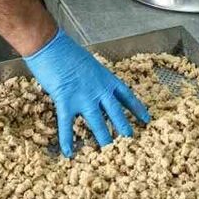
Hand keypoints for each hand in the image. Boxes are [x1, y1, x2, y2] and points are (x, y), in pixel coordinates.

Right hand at [23, 29, 151, 156]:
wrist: (52, 46)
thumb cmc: (68, 51)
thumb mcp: (90, 64)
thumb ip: (95, 79)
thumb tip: (94, 86)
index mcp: (106, 79)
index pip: (127, 96)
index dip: (137, 109)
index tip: (146, 119)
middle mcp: (99, 89)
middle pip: (116, 113)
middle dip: (124, 128)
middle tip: (131, 142)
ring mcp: (83, 96)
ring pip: (98, 122)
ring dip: (103, 138)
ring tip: (109, 153)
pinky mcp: (65, 101)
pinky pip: (67, 125)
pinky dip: (67, 140)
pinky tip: (68, 153)